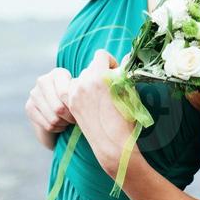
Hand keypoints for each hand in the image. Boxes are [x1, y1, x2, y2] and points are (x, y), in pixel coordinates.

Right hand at [25, 67, 74, 136]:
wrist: (59, 109)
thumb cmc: (75, 98)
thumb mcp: (80, 93)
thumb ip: (81, 93)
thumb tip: (85, 98)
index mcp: (58, 73)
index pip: (65, 95)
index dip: (74, 107)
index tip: (81, 111)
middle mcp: (43, 80)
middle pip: (59, 109)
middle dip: (70, 118)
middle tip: (75, 119)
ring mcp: (34, 93)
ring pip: (53, 119)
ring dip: (64, 124)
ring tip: (68, 120)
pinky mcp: (29, 107)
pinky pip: (47, 125)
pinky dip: (56, 128)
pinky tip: (59, 123)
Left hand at [64, 50, 136, 172]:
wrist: (112, 144)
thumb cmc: (126, 119)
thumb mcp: (129, 92)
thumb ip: (124, 73)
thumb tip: (125, 57)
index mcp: (100, 77)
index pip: (101, 55)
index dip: (110, 62)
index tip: (115, 73)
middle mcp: (84, 83)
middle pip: (91, 67)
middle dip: (100, 73)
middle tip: (109, 88)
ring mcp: (75, 94)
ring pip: (82, 77)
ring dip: (90, 82)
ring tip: (100, 98)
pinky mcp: (71, 103)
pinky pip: (75, 88)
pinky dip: (81, 92)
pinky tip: (91, 103)